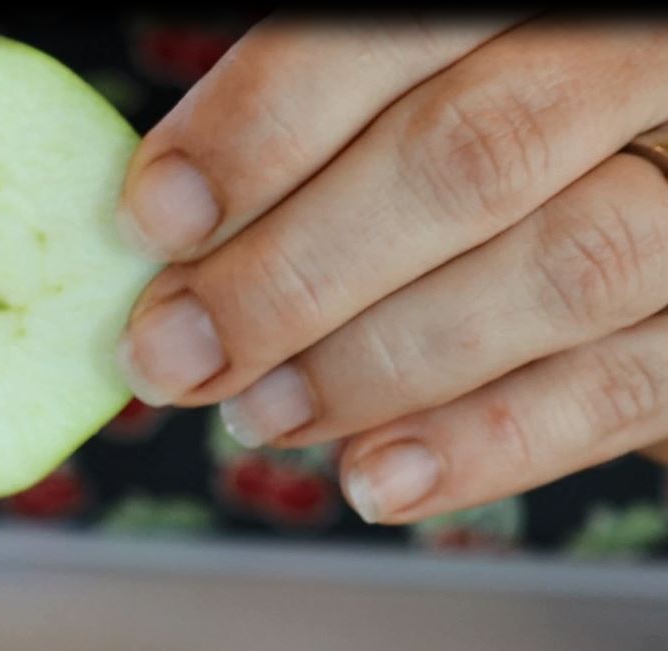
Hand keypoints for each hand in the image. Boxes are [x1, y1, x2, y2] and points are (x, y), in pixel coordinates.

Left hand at [113, 15, 667, 522]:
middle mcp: (639, 62)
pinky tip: (378, 480)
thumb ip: (317, 131)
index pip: (390, 29)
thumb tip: (171, 227)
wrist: (632, 180)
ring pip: (557, 270)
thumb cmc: (484, 136)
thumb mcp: (410, 92)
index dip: (262, 129)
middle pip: (467, 157)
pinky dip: (488, 445)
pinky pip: (621, 389)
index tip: (156, 219)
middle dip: (292, 276)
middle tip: (177, 353)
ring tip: (262, 416)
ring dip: (375, 365)